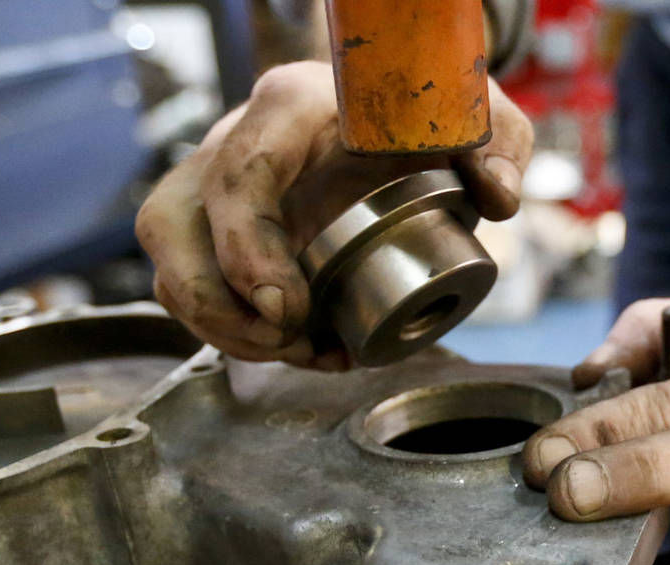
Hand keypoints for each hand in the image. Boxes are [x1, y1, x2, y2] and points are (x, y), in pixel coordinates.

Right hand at [136, 60, 531, 365]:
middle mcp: (236, 142)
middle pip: (171, 225)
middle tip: (284, 340)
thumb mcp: (472, 114)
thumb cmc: (417, 111)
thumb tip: (495, 197)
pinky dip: (235, 330)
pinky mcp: (219, 226)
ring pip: (171, 262)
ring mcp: (216, 185)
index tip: (286, 308)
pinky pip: (194, 282)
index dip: (247, 248)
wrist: (383, 112)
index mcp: (291, 108)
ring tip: (296, 352)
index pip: (240, 173)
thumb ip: (499, 144)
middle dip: (215, 304)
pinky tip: (298, 348)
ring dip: (221, 326)